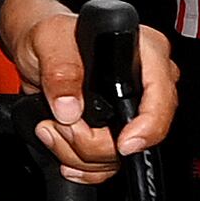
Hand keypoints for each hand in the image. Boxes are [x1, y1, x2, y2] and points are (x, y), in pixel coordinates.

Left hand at [0, 0, 179, 181]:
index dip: (148, 125)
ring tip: (52, 126)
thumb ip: (60, 69)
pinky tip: (62, 145)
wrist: (38, 50)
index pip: (162, 96)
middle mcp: (145, 83)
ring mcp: (132, 111)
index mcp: (144, 51)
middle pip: (141, 136)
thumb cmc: (52, 35)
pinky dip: (82, 165)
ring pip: (119, 157)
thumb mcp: (49, 40)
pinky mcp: (116, 131)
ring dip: (78, 153)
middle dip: (93, 142)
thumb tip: (70, 108)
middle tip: (60, 123)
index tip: (123, 144)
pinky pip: (109, 164)